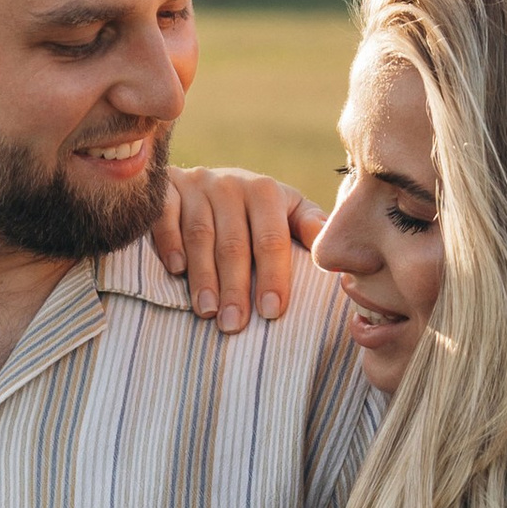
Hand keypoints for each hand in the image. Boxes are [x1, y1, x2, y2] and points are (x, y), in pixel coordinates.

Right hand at [148, 167, 326, 330]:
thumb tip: (341, 257)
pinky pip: (165, 217)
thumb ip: (310, 228)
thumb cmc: (256, 211)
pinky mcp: (167, 190)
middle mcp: (232, 184)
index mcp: (266, 192)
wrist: (206, 183)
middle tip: (234, 324)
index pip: (272, 239)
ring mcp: (197, 185)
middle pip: (234, 243)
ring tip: (207, 312)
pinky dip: (170, 243)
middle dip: (235, 287)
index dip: (273, 276)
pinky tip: (177, 271)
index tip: (272, 311)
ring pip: (200, 235)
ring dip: (203, 276)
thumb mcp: (288, 212)